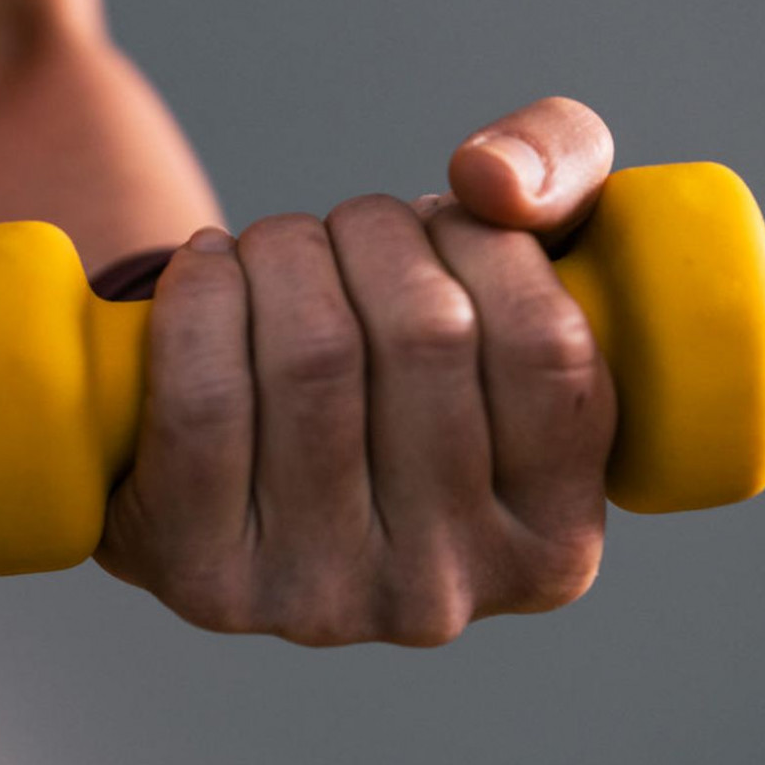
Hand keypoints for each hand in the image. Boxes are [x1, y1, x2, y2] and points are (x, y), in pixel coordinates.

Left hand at [92, 96, 616, 646]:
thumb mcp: (519, 250)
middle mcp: (446, 594)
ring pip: (313, 353)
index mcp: (552, 543)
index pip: (545, 346)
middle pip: (422, 336)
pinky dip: (200, 295)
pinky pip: (203, 400)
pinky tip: (207, 270)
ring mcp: (322, 599)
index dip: (482, 243)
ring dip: (286, 250)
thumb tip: (492, 181)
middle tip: (347, 233)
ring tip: (279, 252)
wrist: (242, 432)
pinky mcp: (203, 577)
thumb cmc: (399, 339)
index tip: (440, 226)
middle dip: (374, 233)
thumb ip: (564, 165)